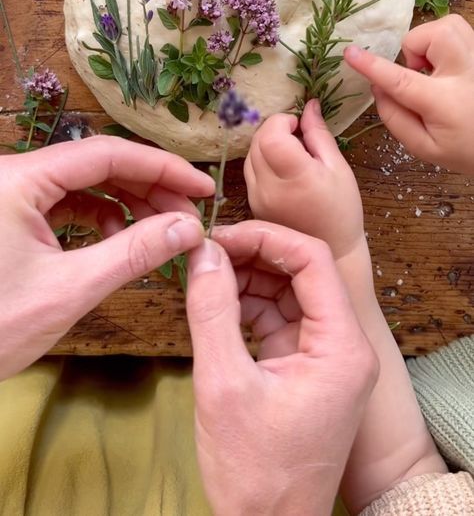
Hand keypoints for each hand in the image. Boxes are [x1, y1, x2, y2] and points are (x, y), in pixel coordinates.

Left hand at [0, 136, 213, 379]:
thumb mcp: (69, 289)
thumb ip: (133, 253)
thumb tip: (189, 229)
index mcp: (19, 180)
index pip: (106, 154)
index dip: (161, 168)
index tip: (202, 189)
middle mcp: (14, 176)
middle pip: (98, 164)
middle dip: (148, 188)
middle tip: (189, 217)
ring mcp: (12, 194)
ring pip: (85, 182)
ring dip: (128, 203)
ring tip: (162, 233)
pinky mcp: (12, 214)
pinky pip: (66, 202)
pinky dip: (101, 217)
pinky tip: (122, 240)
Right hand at [186, 222, 377, 515]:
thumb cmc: (254, 471)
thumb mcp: (223, 384)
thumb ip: (212, 311)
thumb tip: (201, 253)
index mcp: (341, 347)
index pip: (313, 261)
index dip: (266, 238)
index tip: (221, 236)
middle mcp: (343, 346)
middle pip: (302, 273)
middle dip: (253, 256)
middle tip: (206, 253)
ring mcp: (326, 358)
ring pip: (289, 293)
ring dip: (248, 280)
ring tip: (205, 275)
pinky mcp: (306, 369)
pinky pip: (280, 320)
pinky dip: (248, 307)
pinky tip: (216, 302)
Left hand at [244, 100, 364, 258]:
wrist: (333, 254)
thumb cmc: (342, 210)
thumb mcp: (338, 168)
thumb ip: (319, 135)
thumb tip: (309, 105)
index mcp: (296, 177)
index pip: (270, 136)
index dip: (280, 121)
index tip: (297, 124)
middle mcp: (270, 187)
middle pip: (256, 143)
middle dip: (272, 129)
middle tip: (295, 134)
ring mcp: (257, 198)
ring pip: (249, 156)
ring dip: (265, 144)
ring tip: (291, 153)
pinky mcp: (251, 205)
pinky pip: (249, 172)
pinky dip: (262, 161)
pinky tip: (283, 169)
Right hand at [344, 14, 473, 173]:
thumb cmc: (466, 150)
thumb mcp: (426, 148)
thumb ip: (395, 118)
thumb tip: (377, 87)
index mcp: (446, 103)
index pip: (401, 80)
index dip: (372, 66)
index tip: (349, 53)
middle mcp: (467, 72)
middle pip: (430, 35)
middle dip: (415, 50)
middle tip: (422, 77)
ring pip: (446, 25)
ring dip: (432, 46)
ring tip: (439, 72)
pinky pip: (460, 30)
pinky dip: (448, 45)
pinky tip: (454, 70)